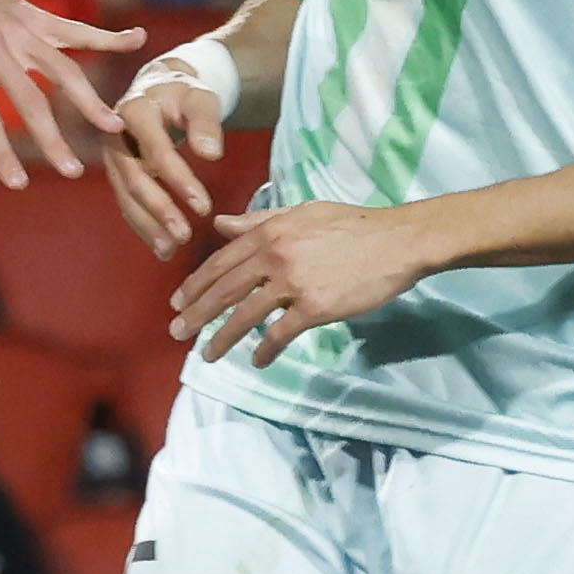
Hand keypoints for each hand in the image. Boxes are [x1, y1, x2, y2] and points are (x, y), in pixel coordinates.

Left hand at [0, 0, 129, 185]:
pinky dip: (106, 34)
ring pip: (62, 68)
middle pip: (31, 100)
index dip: (1, 154)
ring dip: (88, 100)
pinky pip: (75, 28)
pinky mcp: (33, 14)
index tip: (18, 184)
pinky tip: (136, 38)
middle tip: (73, 171)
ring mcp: (19, 27)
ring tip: (113, 127)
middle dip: (53, 139)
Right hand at [103, 40, 243, 251]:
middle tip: (184, 235)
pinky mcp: (116, 171)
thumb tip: (211, 154)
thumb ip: (206, 123)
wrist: (158, 89)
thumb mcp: (199, 98)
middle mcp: (114, 135)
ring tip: (171, 249)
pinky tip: (160, 245)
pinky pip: (126, 201)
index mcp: (134, 111)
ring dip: (147, 225)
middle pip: (133, 178)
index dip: (179, 180)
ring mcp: (111, 155)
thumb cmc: (182, 94)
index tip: (204, 206)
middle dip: (159, 210)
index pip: (156, 151)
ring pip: (125, 195)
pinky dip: (143, 225)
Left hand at [173, 197, 441, 365]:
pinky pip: (280, 334)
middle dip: (196, 313)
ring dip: (222, 337)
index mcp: (269, 233)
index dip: (196, 284)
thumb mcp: (300, 212)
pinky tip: (256, 361)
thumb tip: (221, 224)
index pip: (221, 261)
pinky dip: (265, 350)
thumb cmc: (352, 225)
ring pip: (246, 315)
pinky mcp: (315, 308)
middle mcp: (274, 257)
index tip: (179, 301)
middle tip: (176, 331)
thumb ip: (258, 221)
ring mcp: (294, 283)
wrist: (397, 241)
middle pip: (225, 289)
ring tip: (206, 354)